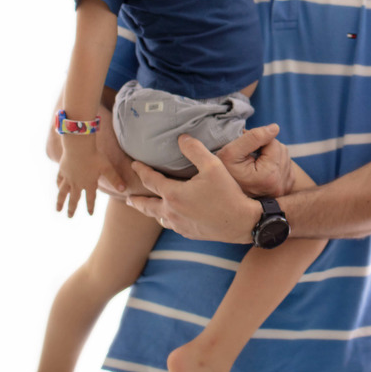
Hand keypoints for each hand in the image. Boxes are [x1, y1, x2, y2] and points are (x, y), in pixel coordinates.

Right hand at [56, 137, 124, 216]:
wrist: (78, 146)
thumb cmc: (94, 156)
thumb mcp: (107, 168)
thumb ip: (115, 179)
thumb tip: (124, 190)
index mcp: (88, 184)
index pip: (90, 198)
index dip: (91, 206)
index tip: (90, 214)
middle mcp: (77, 183)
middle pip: (74, 199)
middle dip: (72, 209)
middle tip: (69, 217)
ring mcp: (68, 177)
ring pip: (62, 192)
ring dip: (60, 202)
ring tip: (57, 210)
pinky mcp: (62, 170)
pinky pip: (59, 180)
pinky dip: (58, 185)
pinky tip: (57, 187)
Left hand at [127, 134, 260, 242]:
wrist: (242, 222)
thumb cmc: (228, 193)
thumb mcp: (213, 166)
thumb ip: (195, 150)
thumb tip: (181, 138)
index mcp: (173, 194)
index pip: (150, 180)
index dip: (141, 170)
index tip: (134, 164)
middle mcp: (172, 211)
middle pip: (147, 206)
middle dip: (136, 200)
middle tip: (128, 198)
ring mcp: (180, 225)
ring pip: (158, 218)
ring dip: (151, 212)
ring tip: (148, 209)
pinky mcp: (190, 233)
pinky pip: (172, 226)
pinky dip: (167, 220)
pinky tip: (171, 219)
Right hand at [215, 123, 294, 197]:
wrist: (220, 194)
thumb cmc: (222, 173)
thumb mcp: (231, 152)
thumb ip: (253, 137)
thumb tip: (275, 128)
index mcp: (269, 176)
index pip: (274, 143)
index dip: (259, 141)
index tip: (245, 149)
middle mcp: (280, 186)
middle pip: (281, 150)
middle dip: (266, 148)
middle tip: (249, 156)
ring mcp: (283, 189)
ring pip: (284, 157)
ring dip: (271, 155)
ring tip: (254, 163)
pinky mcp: (285, 189)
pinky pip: (286, 166)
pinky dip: (275, 164)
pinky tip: (261, 169)